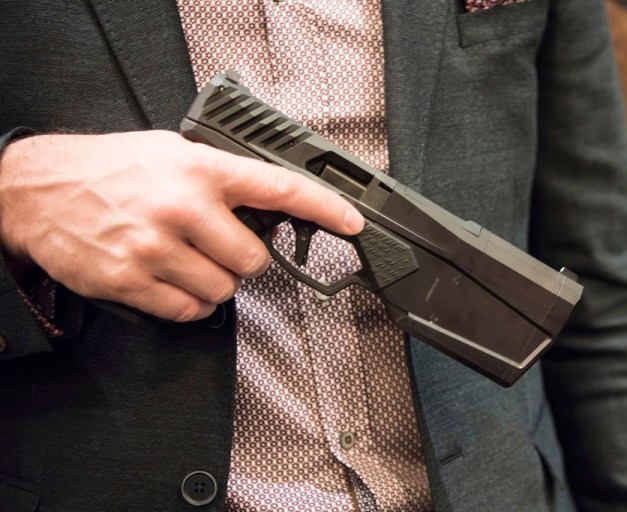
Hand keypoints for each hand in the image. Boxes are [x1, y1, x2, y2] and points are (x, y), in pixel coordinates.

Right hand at [0, 130, 363, 320]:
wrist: (38, 190)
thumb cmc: (110, 169)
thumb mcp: (171, 153)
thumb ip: (220, 177)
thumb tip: (270, 205)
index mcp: (199, 169)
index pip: (278, 188)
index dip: (324, 208)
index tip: (352, 222)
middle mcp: (182, 207)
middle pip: (254, 260)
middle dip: (244, 260)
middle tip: (218, 245)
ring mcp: (156, 247)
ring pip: (224, 290)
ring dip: (214, 282)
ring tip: (184, 259)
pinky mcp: (132, 280)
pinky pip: (190, 311)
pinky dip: (189, 303)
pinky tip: (170, 279)